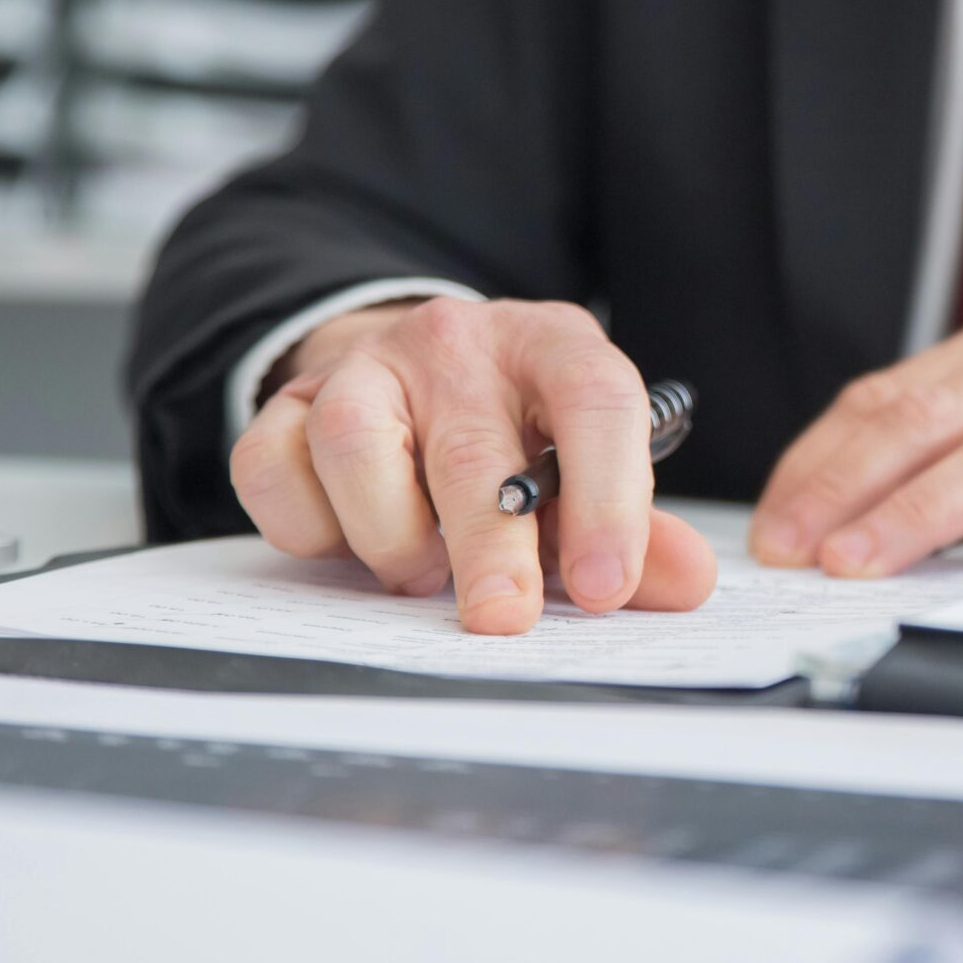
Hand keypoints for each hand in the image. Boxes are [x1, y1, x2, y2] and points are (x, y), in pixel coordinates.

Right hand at [229, 297, 716, 633]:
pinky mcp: (284, 404)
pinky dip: (309, 527)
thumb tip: (688, 581)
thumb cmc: (508, 432)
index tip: (606, 586)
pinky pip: (274, 470)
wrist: (402, 371)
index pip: (596, 400)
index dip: (610, 498)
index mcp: (551, 347)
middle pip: (471, 448)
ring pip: (354, 445)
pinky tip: (349, 542)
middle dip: (490, 548)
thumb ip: (633, 529)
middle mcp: (456, 344)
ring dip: (390, 534)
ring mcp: (363, 368)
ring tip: (422, 572)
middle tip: (504, 618)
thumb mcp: (583, 464)